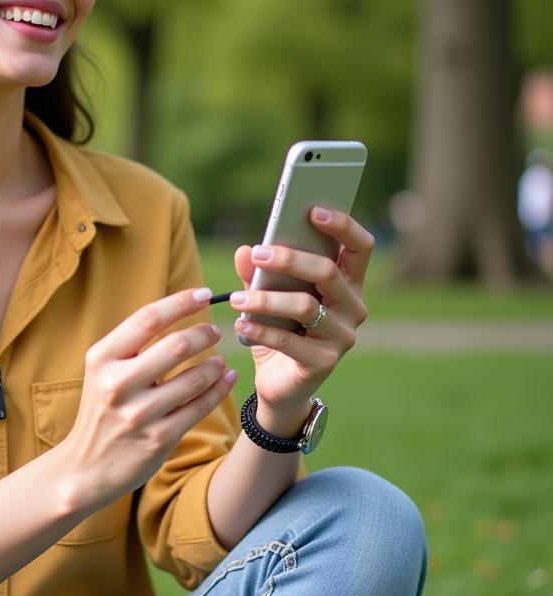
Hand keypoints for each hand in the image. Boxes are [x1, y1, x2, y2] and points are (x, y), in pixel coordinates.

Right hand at [59, 289, 238, 511]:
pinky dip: (219, 389)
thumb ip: (132, 343)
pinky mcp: (159, 439)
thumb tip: (176, 308)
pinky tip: (226, 378)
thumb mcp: (103, 370)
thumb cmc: (102, 409)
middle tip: (214, 331)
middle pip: (175, 345)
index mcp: (101, 359)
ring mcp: (139, 414)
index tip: (204, 294)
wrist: (87, 467)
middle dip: (203, 333)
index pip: (147, 319)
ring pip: (194, 378)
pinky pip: (200, 407)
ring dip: (215, 364)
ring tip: (220, 359)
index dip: (181, 303)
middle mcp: (117, 384)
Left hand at [229, 208, 372, 431]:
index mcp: (347, 283)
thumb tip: (244, 250)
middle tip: (258, 253)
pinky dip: (262, 329)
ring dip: (266, 299)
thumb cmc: (279, 330)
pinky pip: (290, 341)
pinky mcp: (324, 362)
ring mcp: (342, 336)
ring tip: (236, 299)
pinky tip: (241, 323)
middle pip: (328, 271)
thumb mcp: (266, 297)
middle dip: (290, 259)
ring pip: (305, 306)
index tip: (312, 210)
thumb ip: (258, 274)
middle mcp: (353, 307)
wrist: (280, 385)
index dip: (343, 225)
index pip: (360, 247)